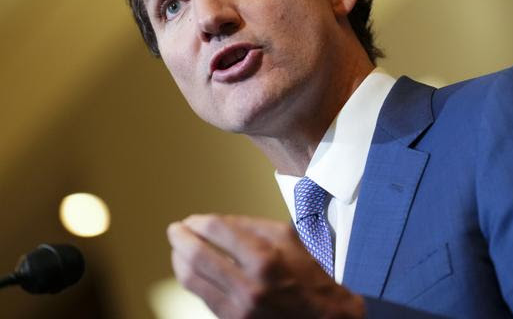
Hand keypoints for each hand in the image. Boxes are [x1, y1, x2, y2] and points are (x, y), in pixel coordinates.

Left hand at [167, 214, 364, 318]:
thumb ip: (249, 225)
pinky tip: (189, 267)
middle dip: (180, 238)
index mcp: (264, 258)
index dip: (199, 222)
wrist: (322, 318)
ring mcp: (238, 309)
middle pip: (197, 255)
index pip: (217, 230)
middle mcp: (248, 286)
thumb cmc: (305, 271)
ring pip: (191, 279)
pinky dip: (190, 278)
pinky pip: (201, 296)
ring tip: (177, 247)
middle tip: (174, 229)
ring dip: (179, 259)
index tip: (192, 219)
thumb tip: (213, 223)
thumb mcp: (284, 236)